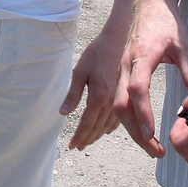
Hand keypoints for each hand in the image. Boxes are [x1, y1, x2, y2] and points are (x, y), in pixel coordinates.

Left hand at [60, 28, 124, 150]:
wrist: (119, 39)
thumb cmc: (97, 53)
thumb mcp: (80, 70)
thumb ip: (73, 94)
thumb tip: (63, 113)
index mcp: (98, 96)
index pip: (86, 123)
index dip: (79, 136)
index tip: (72, 146)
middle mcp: (110, 102)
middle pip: (97, 128)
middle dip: (87, 139)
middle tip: (78, 147)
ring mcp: (118, 99)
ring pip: (108, 125)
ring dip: (97, 135)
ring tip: (88, 141)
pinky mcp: (124, 94)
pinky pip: (117, 118)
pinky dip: (109, 127)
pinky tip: (106, 129)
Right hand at [113, 0, 187, 158]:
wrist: (146, 3)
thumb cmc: (166, 22)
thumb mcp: (183, 43)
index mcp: (141, 55)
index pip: (137, 87)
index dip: (142, 112)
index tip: (152, 133)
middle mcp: (125, 64)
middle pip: (120, 103)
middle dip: (135, 131)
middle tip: (156, 151)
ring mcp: (118, 68)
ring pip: (114, 105)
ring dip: (129, 129)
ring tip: (150, 147)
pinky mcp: (117, 72)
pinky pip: (114, 99)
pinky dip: (123, 119)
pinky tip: (136, 131)